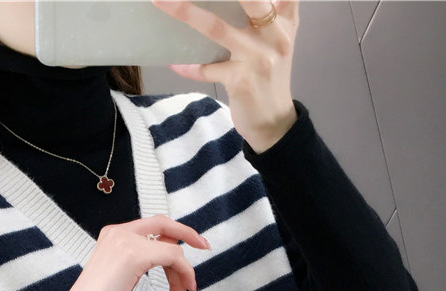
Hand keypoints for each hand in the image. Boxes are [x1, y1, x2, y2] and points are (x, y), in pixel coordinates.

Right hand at [58, 215, 209, 290]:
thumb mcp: (122, 275)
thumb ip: (141, 261)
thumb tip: (172, 261)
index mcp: (114, 233)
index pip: (157, 225)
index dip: (182, 232)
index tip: (201, 244)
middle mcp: (120, 231)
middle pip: (168, 237)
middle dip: (182, 266)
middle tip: (189, 289)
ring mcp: (127, 241)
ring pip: (172, 252)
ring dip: (179, 280)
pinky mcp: (134, 254)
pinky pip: (173, 258)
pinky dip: (181, 276)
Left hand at [151, 0, 299, 153]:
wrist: (275, 123)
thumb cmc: (270, 76)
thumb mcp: (278, 39)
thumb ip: (268, 11)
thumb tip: (236, 3)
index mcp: (285, 17)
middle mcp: (274, 33)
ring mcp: (257, 57)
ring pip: (216, 28)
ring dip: (185, 12)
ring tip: (160, 0)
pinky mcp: (241, 81)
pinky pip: (206, 68)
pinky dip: (188, 66)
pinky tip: (174, 61)